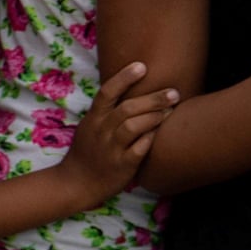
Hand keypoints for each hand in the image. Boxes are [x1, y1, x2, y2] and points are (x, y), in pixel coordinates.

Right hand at [61, 61, 177, 206]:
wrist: (76, 183)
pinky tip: (160, 134)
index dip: (124, 77)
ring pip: (133, 126)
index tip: (142, 66)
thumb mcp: (90, 127)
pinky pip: (139, 149)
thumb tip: (132, 91)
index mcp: (93, 118)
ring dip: (154, 117)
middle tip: (173, 93)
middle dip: (153, 99)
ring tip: (170, 111)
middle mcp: (101, 131)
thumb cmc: (88, 152)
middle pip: (127, 108)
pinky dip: (150, 139)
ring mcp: (111, 148)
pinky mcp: (122, 165)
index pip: (107, 92)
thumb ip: (107, 112)